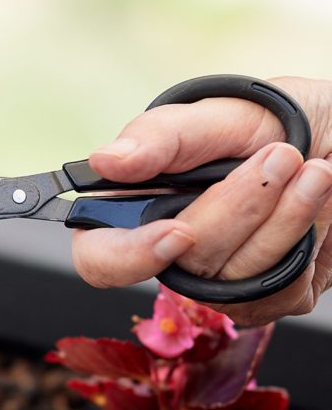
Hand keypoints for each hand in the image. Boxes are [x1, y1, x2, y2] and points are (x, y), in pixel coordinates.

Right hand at [72, 75, 331, 325]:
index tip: (176, 231)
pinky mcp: (266, 296)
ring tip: (312, 169)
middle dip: (236, 208)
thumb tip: (106, 161)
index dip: (126, 256)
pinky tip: (313, 200)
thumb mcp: (225, 113)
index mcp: (139, 203)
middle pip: (181, 263)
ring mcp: (219, 279)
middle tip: (281, 155)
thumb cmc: (283, 121)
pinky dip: (301, 241)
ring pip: (232, 280)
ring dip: (281, 218)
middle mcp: (171, 248)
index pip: (98, 255)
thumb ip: (163, 136)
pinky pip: (274, 292)